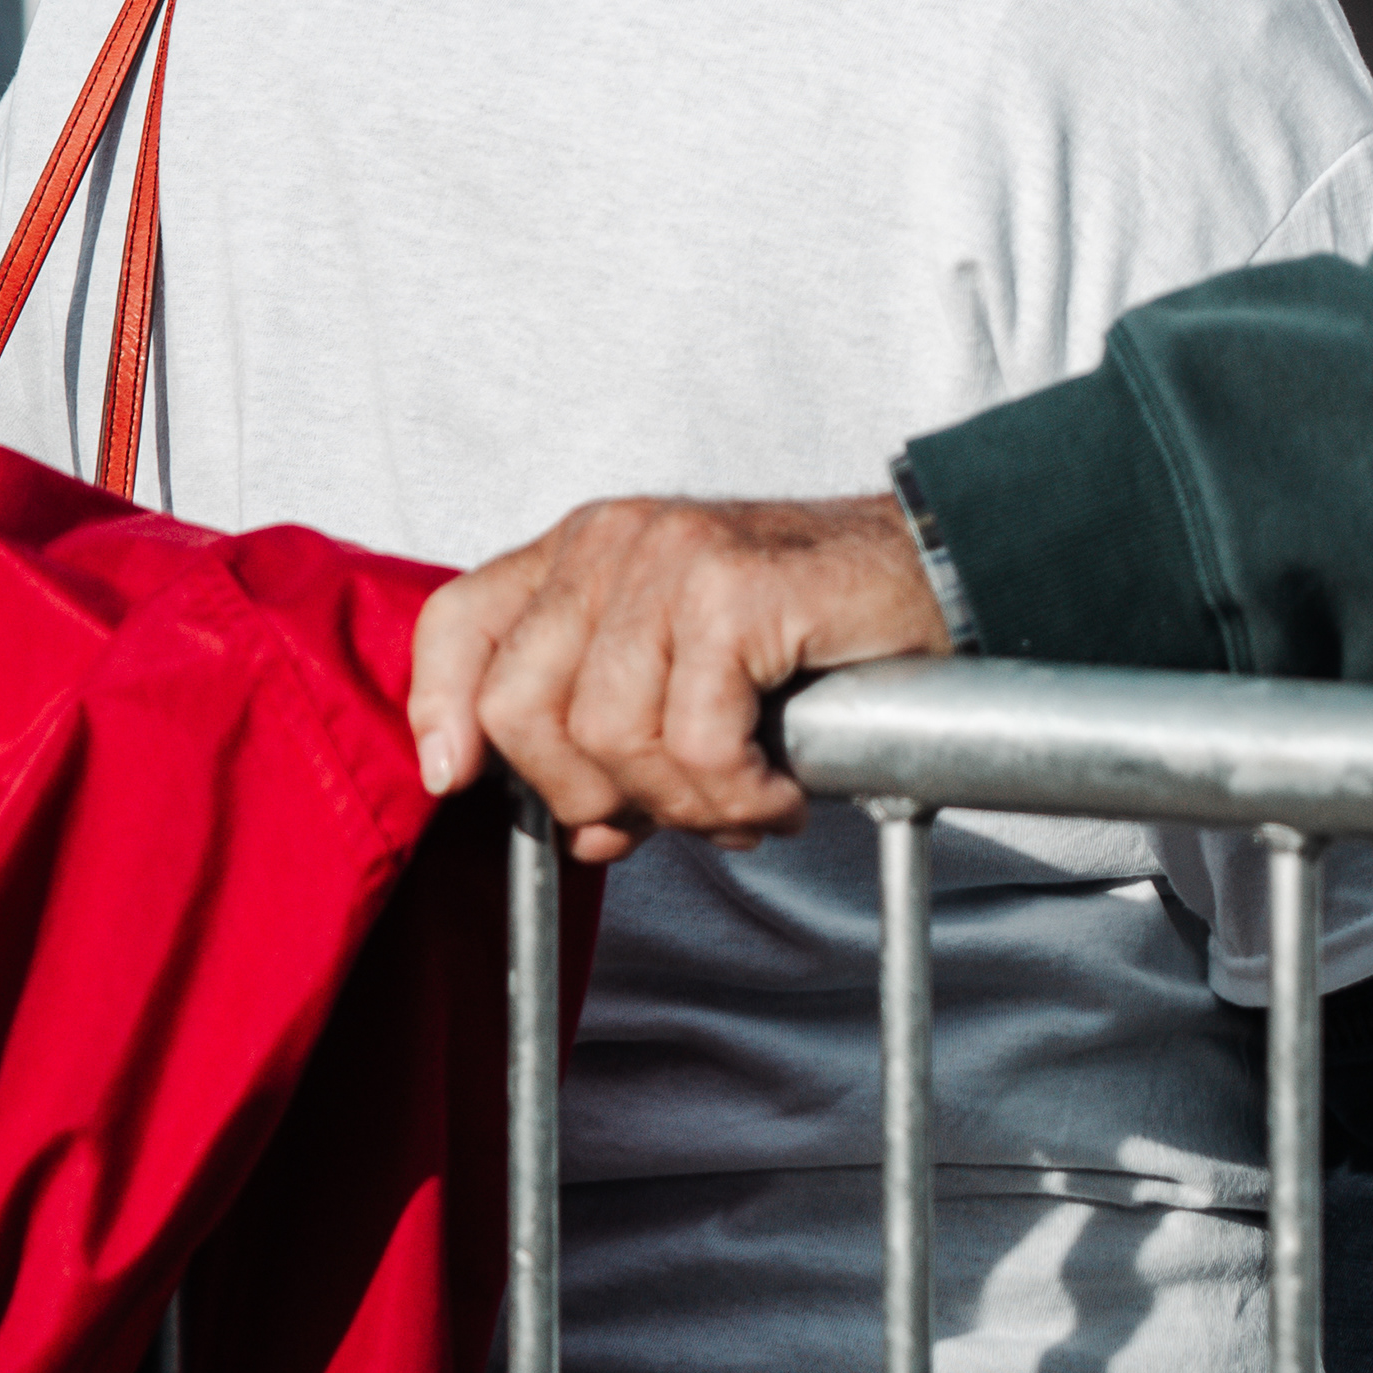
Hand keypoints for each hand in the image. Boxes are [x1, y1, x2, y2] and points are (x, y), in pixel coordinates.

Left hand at [409, 491, 948, 855]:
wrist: (933, 578)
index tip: (458, 782)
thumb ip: (607, 727)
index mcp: (583, 552)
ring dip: (682, 805)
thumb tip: (582, 831)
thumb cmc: (810, 633)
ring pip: (609, 739)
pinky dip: (741, 796)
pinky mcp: (734, 590)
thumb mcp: (680, 664)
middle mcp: (613, 541)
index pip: (459, 623)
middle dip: (586, 794)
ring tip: (743, 799)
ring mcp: (672, 556)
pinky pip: (697, 744)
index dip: (440, 710)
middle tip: (668, 810)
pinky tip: (783, 789)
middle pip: (520, 707)